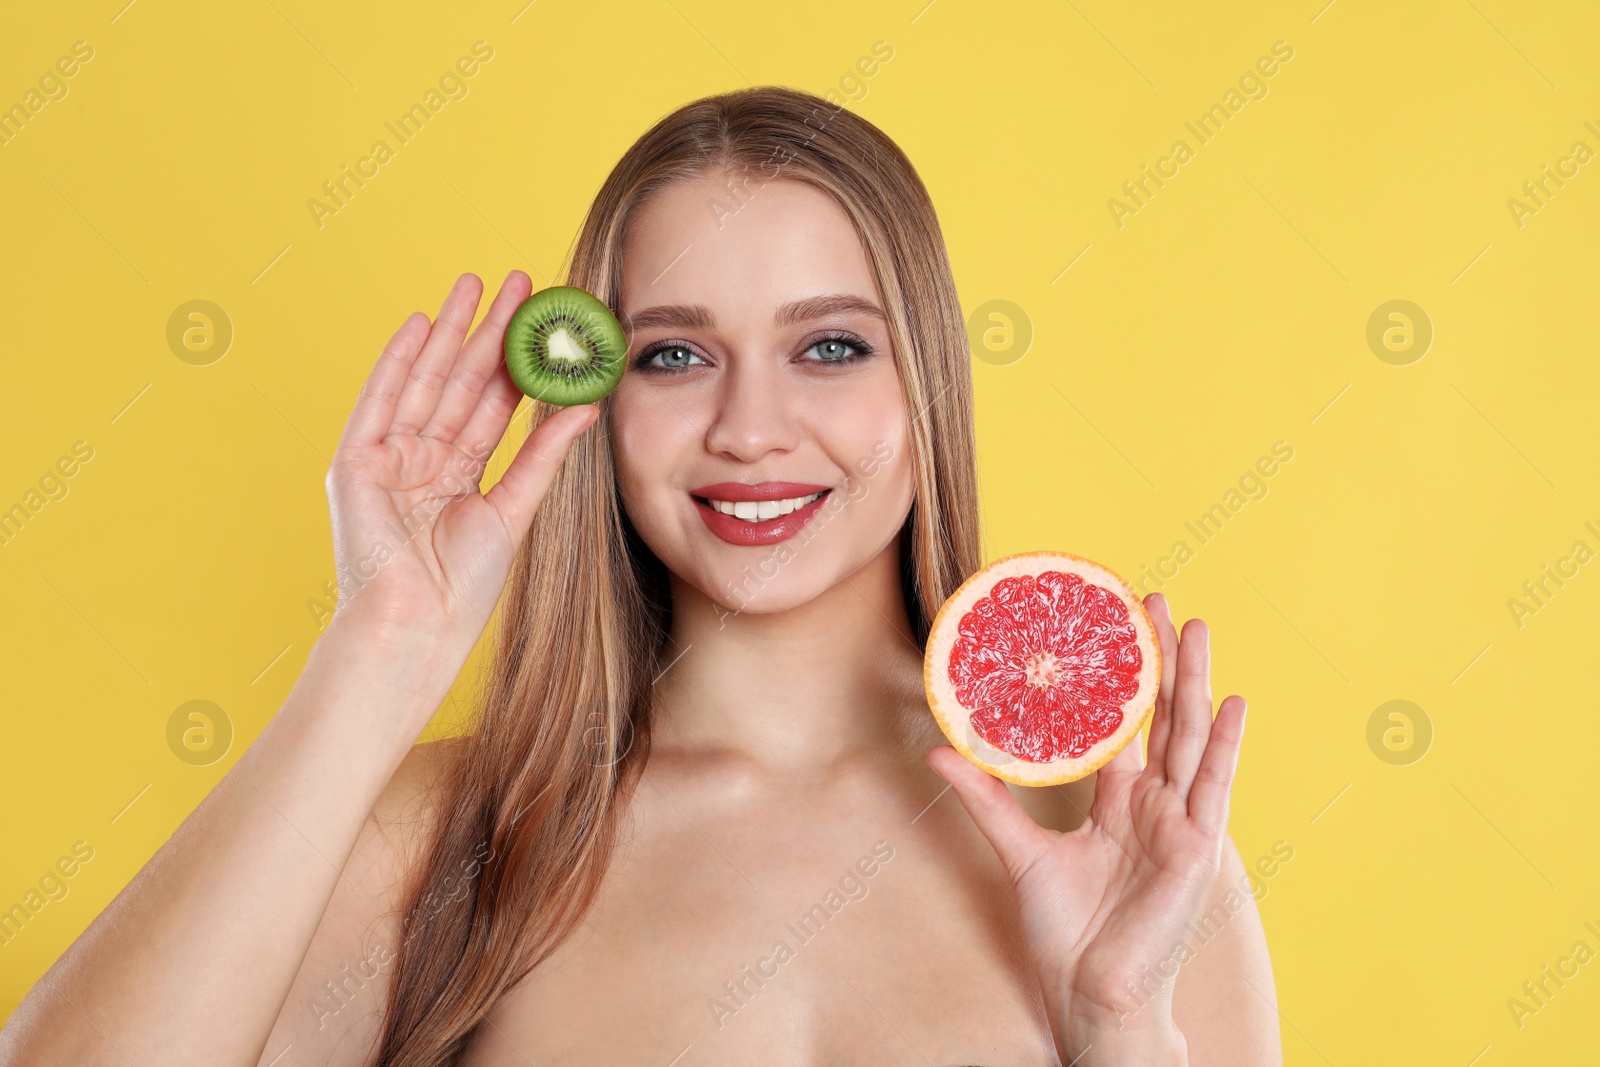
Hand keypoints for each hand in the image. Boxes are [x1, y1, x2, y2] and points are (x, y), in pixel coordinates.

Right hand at [325, 271, 597, 640]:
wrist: (416, 627)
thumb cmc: (462, 588)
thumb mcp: (514, 509)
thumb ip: (544, 454)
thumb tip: (587, 405)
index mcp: (459, 476)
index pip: (494, 405)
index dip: (520, 362)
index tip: (548, 322)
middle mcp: (422, 460)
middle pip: (462, 382)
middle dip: (490, 332)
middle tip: (520, 282)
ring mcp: (387, 459)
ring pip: (426, 381)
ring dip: (450, 331)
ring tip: (475, 284)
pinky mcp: (355, 463)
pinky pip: (379, 401)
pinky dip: (398, 362)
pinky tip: (422, 324)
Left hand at [927, 593, 1246, 1064]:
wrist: (1091, 991)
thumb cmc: (1064, 932)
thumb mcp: (1019, 852)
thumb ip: (986, 798)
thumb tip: (938, 753)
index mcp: (1116, 802)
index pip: (1121, 725)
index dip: (1117, 677)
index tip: (1111, 624)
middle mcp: (1151, 804)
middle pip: (1159, 717)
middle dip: (1160, 659)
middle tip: (1155, 600)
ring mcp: (1178, 823)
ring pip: (1188, 738)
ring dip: (1195, 682)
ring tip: (1198, 627)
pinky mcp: (1197, 848)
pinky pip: (1214, 788)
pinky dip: (1225, 747)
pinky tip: (1235, 704)